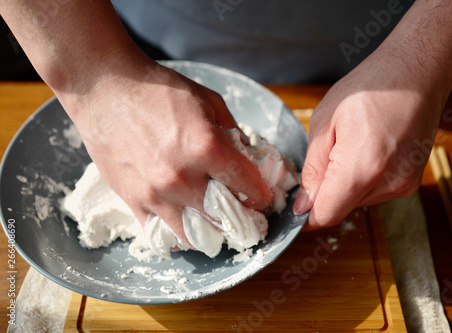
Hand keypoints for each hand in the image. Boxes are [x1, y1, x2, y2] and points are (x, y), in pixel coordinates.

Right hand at [62, 55, 272, 246]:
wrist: (105, 88)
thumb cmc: (158, 89)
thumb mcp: (208, 100)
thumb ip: (232, 131)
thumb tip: (246, 156)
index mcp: (207, 148)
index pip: (249, 188)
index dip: (262, 196)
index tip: (262, 198)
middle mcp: (183, 177)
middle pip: (225, 218)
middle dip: (240, 217)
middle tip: (243, 212)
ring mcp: (155, 194)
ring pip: (195, 236)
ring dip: (210, 231)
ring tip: (214, 222)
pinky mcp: (132, 201)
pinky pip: (161, 233)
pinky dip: (178, 231)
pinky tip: (185, 220)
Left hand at [293, 49, 449, 229]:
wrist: (417, 72)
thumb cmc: (369, 87)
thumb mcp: (324, 121)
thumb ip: (312, 169)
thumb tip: (303, 205)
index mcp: (363, 166)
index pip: (327, 214)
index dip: (305, 217)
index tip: (293, 210)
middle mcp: (388, 183)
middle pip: (341, 209)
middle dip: (324, 194)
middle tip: (324, 156)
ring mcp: (404, 185)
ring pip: (356, 202)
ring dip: (344, 185)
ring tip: (350, 146)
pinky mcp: (411, 182)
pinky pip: (374, 193)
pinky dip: (362, 180)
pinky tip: (366, 150)